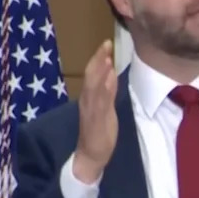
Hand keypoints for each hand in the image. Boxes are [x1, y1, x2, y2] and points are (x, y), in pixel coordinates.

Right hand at [74, 40, 118, 184]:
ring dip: (100, 70)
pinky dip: (104, 88)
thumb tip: (111, 72)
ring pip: (94, 85)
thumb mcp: (106, 107)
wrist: (90, 155)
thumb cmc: (99, 131)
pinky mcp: (97, 119)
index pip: (93, 74)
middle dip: (99, 59)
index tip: (107, 43)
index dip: (99, 58)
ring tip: (106, 55)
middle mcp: (88, 100)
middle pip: (92, 76)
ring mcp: (91, 109)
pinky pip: (100, 100)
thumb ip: (108, 91)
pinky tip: (108, 78)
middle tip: (106, 43)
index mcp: (89, 97)